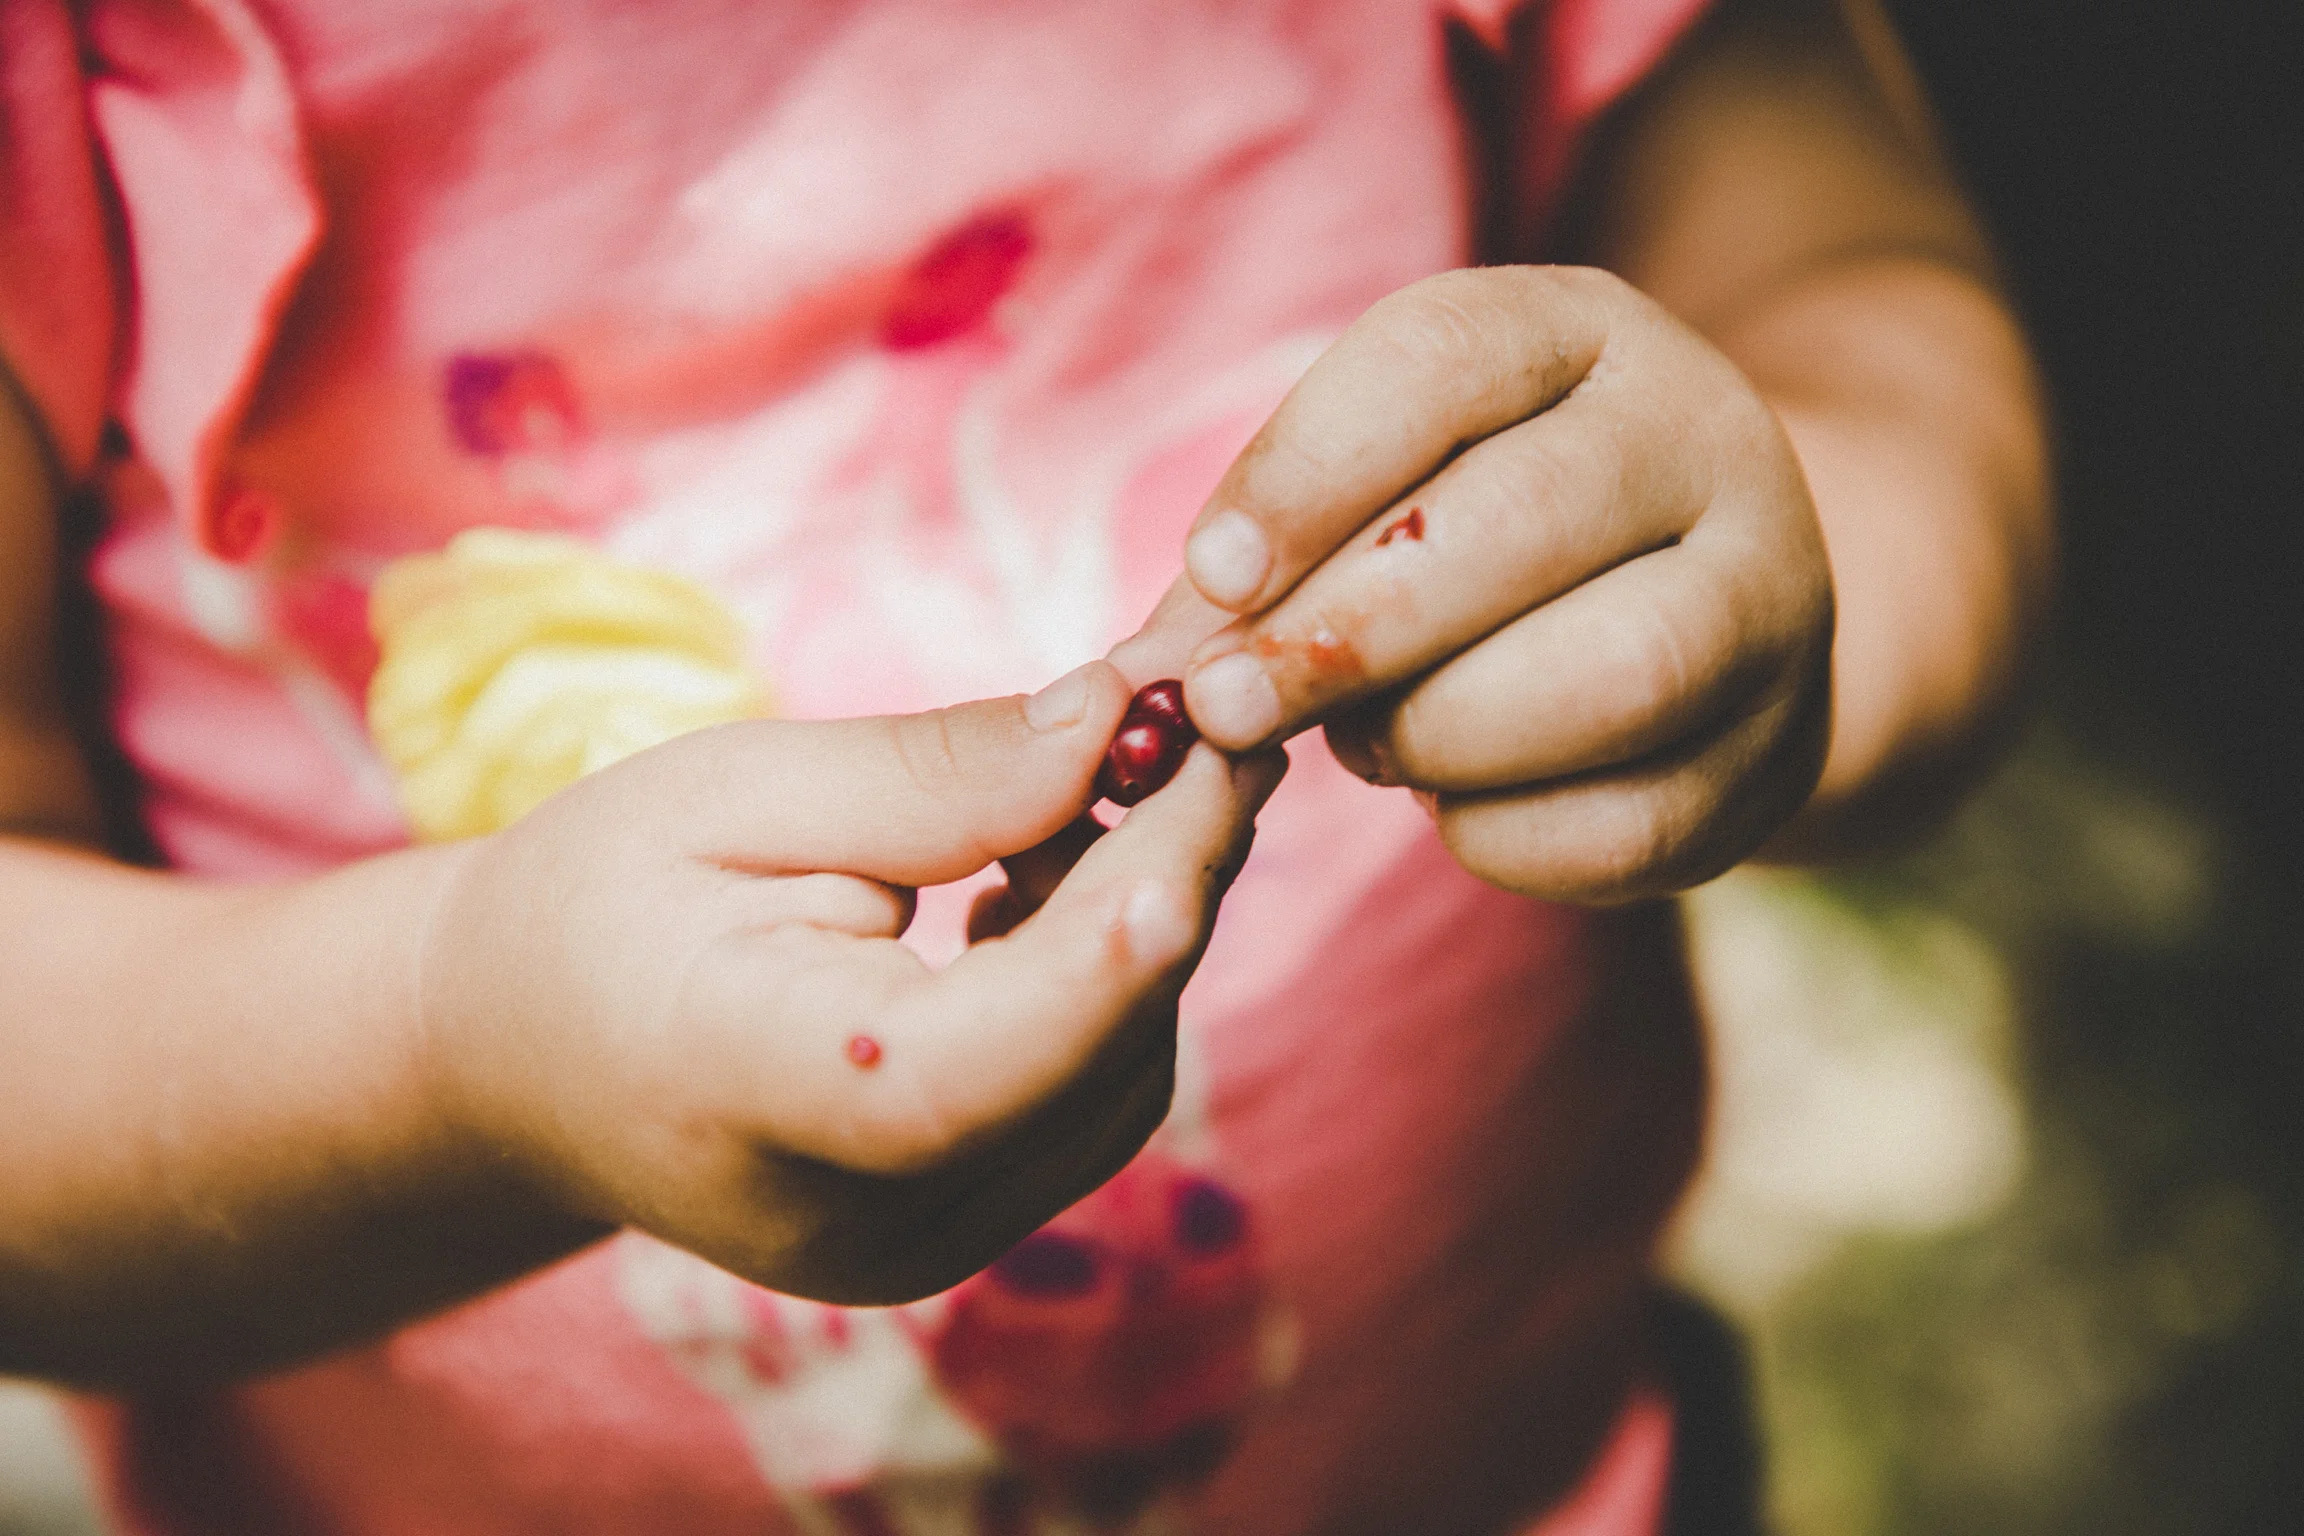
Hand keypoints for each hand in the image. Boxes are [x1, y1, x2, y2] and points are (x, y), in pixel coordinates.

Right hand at [417, 661, 1282, 1305]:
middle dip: (1170, 875)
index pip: (946, 1075)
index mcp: (740, 1100)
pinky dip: (1113, 975)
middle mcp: (845, 1218)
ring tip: (1079, 795)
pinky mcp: (961, 1231)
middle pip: (1076, 1065)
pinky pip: (1094, 1096)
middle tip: (1203, 715)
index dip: (1093, 954)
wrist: (517, 1061)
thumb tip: (1112, 722)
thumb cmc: (600, 903)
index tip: (1204, 791)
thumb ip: (924, 778)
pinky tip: (1048, 878)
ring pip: (1118, 1076)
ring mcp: (915, 1250)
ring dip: (1146, 921)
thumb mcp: (724, 794)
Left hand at [1123, 266, 1831, 903]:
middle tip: (1229, 705)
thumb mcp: (1393, 477)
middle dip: (1347, 631)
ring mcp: (1768, 599)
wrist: (1709, 601)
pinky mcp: (1776, 754)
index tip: (1210, 575)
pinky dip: (1501, 832)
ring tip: (1366, 743)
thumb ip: (1270, 552)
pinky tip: (1452, 802)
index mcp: (1586, 332)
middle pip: (1524, 523)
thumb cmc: (1486, 527)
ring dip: (1438, 732)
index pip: (1439, 361)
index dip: (1306, 473)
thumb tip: (1142, 678)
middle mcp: (1704, 442)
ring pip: (1608, 675)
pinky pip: (1629, 822)